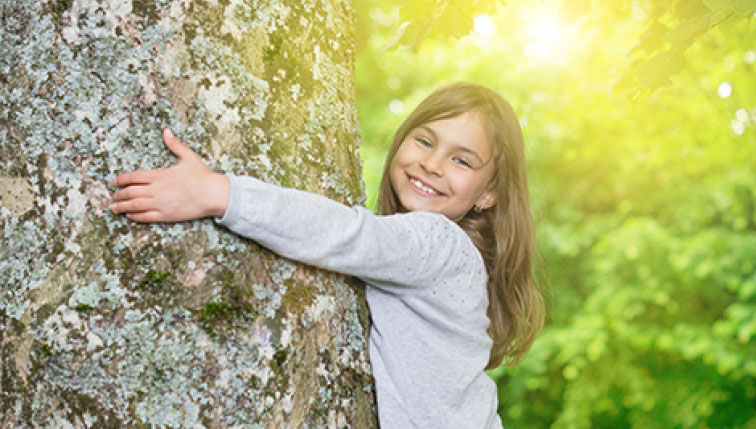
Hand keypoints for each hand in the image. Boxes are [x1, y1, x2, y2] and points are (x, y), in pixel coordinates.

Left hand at [111, 128, 229, 222]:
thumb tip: (166, 131)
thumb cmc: (202, 176)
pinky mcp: (166, 215)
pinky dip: (135, 216)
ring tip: (115, 208)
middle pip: (130, 192)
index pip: (133, 176)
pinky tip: (130, 216)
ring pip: (134, 205)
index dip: (121, 179)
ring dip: (122, 207)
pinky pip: (145, 217)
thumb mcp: (188, 157)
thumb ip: (175, 145)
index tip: (115, 182)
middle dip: (119, 195)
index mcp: (159, 175)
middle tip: (114, 197)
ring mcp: (160, 203)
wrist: (213, 194)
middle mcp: (156, 189)